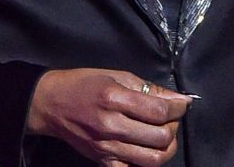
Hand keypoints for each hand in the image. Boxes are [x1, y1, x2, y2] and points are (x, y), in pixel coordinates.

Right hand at [25, 68, 191, 165]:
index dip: (179, 107)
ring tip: (162, 134)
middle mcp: (111, 126)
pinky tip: (144, 148)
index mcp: (114, 99)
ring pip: (152, 159)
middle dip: (174, 126)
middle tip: (171, 118)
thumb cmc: (84, 85)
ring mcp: (106, 148)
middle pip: (160, 137)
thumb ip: (149, 89)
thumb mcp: (117, 76)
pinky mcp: (101, 161)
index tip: (182, 104)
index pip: (160, 111)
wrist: (51, 104)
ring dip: (165, 147)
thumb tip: (178, 99)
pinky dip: (144, 162)